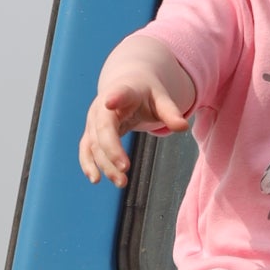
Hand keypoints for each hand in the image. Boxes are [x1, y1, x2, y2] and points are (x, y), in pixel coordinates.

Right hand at [78, 33, 195, 185]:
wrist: (126, 87)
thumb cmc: (145, 94)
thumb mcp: (161, 99)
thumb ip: (170, 112)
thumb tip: (183, 127)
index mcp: (123, 92)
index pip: (119, 94)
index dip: (115, 98)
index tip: (110, 102)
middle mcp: (103, 106)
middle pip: (104, 128)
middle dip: (112, 149)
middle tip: (126, 168)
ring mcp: (94, 121)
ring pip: (95, 144)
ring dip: (105, 164)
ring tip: (122, 183)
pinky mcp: (91, 133)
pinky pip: (86, 149)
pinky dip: (88, 164)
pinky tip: (95, 179)